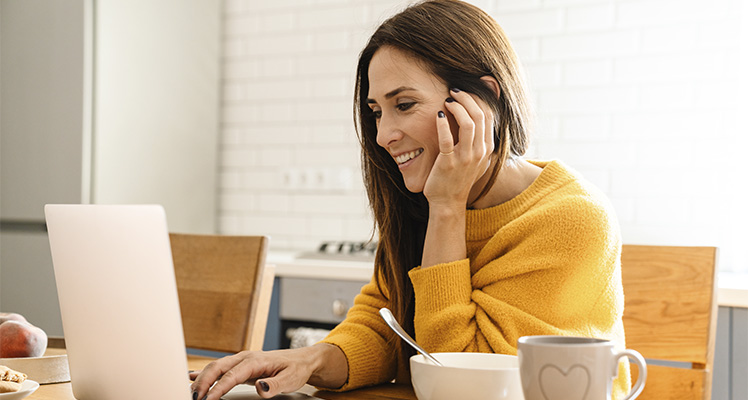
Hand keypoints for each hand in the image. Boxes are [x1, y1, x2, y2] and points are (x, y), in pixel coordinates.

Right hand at [190, 344, 346, 399]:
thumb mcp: (290, 379)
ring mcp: (241, 360)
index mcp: (255, 360)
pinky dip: (204, 373)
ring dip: (202, 379)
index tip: (208, 399)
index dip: (218, 387)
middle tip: (194, 398)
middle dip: (203, 382)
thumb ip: (274, 385)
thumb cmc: (296, 369)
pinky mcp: (240, 365)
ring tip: (191, 393)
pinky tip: (192, 377)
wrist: (301, 360)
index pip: (232, 375)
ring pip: (216, 367)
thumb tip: (260, 387)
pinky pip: (219, 368)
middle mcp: (245, 358)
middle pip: (218, 367)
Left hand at [423, 88, 494, 208]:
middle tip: (454, 91)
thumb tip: (476, 117)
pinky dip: (442, 124)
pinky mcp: (448, 163)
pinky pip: (447, 139)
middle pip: (480, 115)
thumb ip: (478, 140)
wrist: (448, 202)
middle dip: (467, 98)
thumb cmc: (458, 177)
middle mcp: (480, 152)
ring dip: (457, 107)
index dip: (478, 99)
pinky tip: (437, 115)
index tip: (465, 92)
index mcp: (487, 148)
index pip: (489, 115)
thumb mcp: (475, 158)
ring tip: (447, 101)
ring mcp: (465, 158)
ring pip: (469, 124)